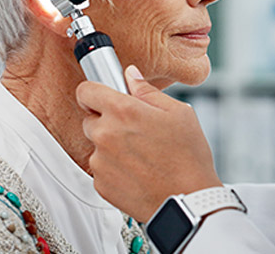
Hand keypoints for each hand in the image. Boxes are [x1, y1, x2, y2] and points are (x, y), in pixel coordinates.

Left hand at [76, 65, 221, 220]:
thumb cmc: (188, 157)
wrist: (188, 199)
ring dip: (111, 146)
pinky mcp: (100, 183)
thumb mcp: (179, 113)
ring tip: (141, 154)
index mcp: (123, 111)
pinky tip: (137, 170)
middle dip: (107, 120)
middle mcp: (106, 134)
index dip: (94, 91)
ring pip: (96, 145)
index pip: (86, 91)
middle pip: (90, 119)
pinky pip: (101, 168)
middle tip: (134, 130)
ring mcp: (100, 161)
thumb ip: (148, 91)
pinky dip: (114, 168)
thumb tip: (131, 75)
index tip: (102, 96)